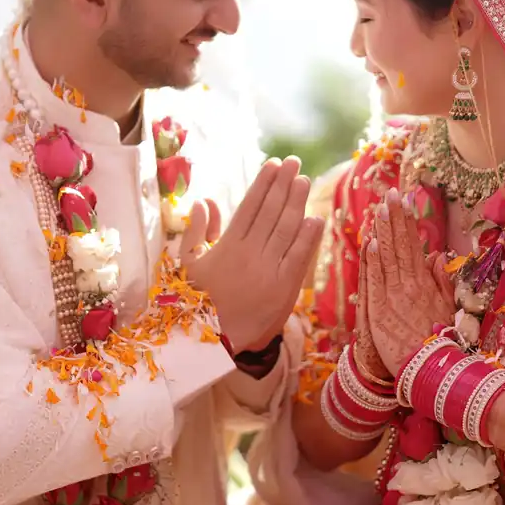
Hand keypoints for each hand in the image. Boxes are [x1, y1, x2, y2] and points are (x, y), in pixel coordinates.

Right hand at [184, 158, 323, 352]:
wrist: (215, 341)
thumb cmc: (199, 300)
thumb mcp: (189, 264)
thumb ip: (197, 230)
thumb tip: (205, 200)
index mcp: (227, 246)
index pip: (249, 206)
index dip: (263, 183)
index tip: (274, 164)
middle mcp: (248, 254)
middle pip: (270, 212)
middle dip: (283, 185)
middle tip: (295, 163)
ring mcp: (267, 270)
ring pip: (285, 230)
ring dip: (297, 203)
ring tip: (304, 181)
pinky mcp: (284, 288)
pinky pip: (298, 258)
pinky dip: (307, 238)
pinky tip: (315, 219)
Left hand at [363, 190, 454, 376]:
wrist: (430, 369)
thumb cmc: (440, 341)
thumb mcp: (447, 308)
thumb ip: (441, 281)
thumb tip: (437, 255)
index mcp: (424, 283)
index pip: (414, 245)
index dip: (408, 222)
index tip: (404, 201)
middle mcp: (410, 285)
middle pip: (401, 245)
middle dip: (395, 218)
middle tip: (390, 194)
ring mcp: (394, 296)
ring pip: (388, 258)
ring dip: (383, 232)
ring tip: (379, 208)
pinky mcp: (380, 311)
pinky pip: (377, 281)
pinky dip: (374, 261)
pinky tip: (371, 242)